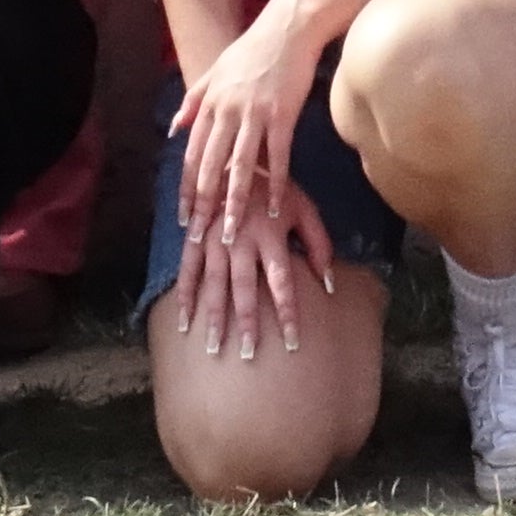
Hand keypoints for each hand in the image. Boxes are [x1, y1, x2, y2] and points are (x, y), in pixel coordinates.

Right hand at [164, 190, 340, 365]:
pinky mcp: (196, 238)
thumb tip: (330, 283)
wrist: (239, 160)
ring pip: (214, 284)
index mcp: (270, 234)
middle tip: (248, 355)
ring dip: (214, 317)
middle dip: (247, 323)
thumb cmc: (277, 190)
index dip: (287, 313)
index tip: (292, 343)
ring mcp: (214, 240)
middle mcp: (241, 240)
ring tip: (214, 348)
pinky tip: (185, 324)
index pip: (282, 282)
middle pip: (245, 288)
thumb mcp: (305, 209)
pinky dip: (185, 297)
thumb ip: (319, 244)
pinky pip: (188, 271)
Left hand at [171, 0, 327, 256]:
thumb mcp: (215, 70)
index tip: (182, 218)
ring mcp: (254, 115)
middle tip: (200, 237)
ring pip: (239, 168)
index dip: (185, 190)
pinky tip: (274, 208)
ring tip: (232, 234)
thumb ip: (193, 101)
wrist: (288, 27)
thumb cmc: (253, 50)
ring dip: (235, 205)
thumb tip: (172, 129)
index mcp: (209, 105)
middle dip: (203, 206)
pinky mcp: (282, 115)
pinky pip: (276, 157)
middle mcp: (226, 112)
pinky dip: (275, 185)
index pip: (191, 156)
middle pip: (210, 168)